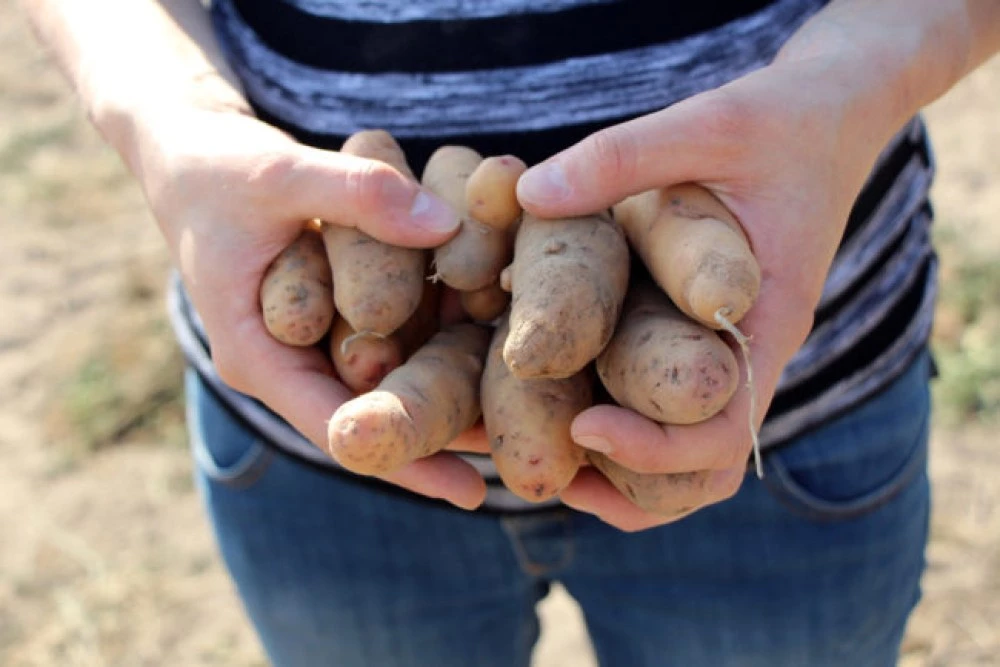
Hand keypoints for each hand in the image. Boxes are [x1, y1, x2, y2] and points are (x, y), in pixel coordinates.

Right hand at [129, 104, 489, 508]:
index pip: (336, 428)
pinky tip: (500, 343)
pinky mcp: (342, 311)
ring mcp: (320, 340)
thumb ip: (357, 192)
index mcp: (259, 354)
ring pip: (394, 379)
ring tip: (531, 421)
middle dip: (447, 438)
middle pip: (377, 414)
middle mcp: (293, 361)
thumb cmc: (218, 169)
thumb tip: (444, 226)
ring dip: (456, 395)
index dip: (404, 460)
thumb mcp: (279, 172)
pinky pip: (398, 334)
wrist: (191, 153)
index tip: (469, 490)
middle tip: (521, 462)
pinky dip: (443, 338)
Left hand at [517, 53, 900, 530]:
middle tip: (549, 465)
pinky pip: (669, 409)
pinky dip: (621, 429)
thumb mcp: (707, 123)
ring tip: (546, 457)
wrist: (826, 119)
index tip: (582, 424)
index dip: (653, 449)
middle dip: (627, 487)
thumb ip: (621, 156)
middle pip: (703, 471)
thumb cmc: (780, 122)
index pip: (723, 432)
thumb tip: (528, 195)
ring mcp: (724, 353)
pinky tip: (557, 399)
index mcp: (766, 323)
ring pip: (688, 457)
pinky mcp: (698, 338)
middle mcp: (748, 355)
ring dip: (622, 476)